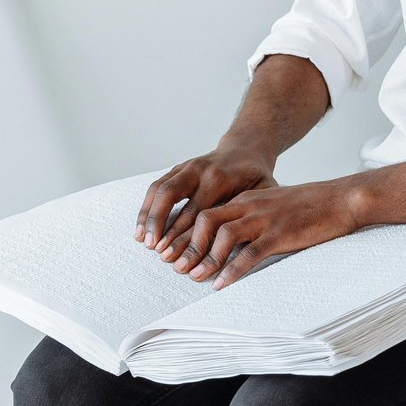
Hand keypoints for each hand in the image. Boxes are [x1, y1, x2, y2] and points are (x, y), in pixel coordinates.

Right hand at [136, 148, 275, 252]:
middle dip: (162, 227)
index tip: (178, 257)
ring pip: (159, 191)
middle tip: (157, 252)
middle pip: (172, 198)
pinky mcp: (177, 168)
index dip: (185, 236)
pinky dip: (146, 208)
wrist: (246, 148)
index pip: (197, 212)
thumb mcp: (264, 192)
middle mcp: (198, 170)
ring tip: (143, 241)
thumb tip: (241, 246)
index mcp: (219, 178)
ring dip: (148, 217)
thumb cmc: (256, 176)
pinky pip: (156, 187)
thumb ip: (251, 214)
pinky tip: (142, 228)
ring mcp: (185, 167)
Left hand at [161, 178, 363, 287]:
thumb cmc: (308, 208)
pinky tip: (221, 285)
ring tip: (194, 277)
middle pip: (205, 219)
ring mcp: (264, 219)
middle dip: (187, 244)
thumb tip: (230, 244)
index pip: (205, 212)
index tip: (174, 252)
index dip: (186, 233)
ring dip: (205, 258)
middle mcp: (249, 207)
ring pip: (223, 235)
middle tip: (177, 267)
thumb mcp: (272, 208)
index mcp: (245, 200)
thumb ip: (251, 221)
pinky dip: (232, 270)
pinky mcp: (280, 234)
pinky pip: (249, 253)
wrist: (341, 200)